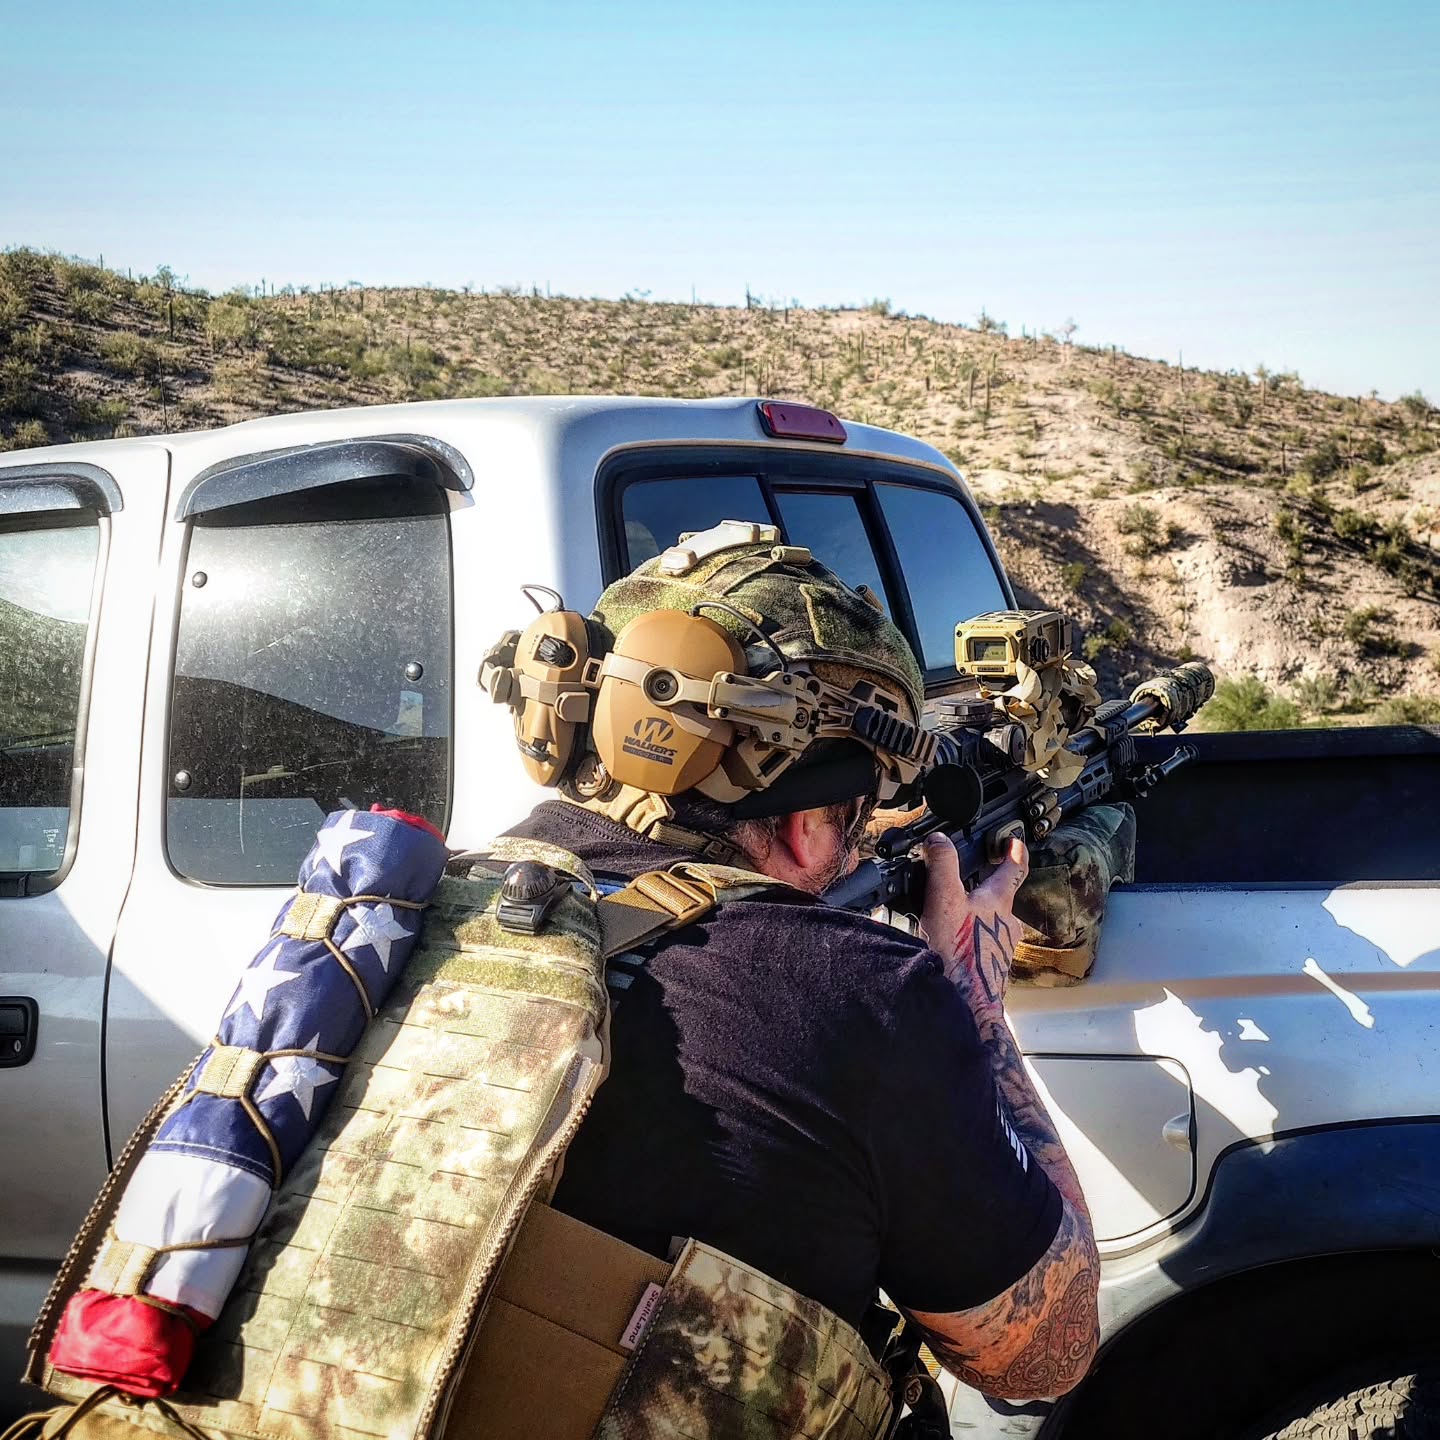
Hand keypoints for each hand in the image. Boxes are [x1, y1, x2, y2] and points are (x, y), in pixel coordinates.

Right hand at [919, 832, 1029, 1017]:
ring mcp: (1000, 947)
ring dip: (977, 914)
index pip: (1014, 869)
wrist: (966, 1002)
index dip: (1015, 852)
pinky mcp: (989, 966)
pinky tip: (950, 942)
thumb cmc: (960, 952)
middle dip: (989, 886)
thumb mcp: (945, 899)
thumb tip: (939, 840)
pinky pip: (981, 944)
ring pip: (992, 922)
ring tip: (953, 913)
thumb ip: (942, 865)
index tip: (1015, 842)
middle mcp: (1006, 924)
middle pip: (1002, 897)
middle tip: (974, 877)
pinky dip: (969, 937)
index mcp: (999, 901)